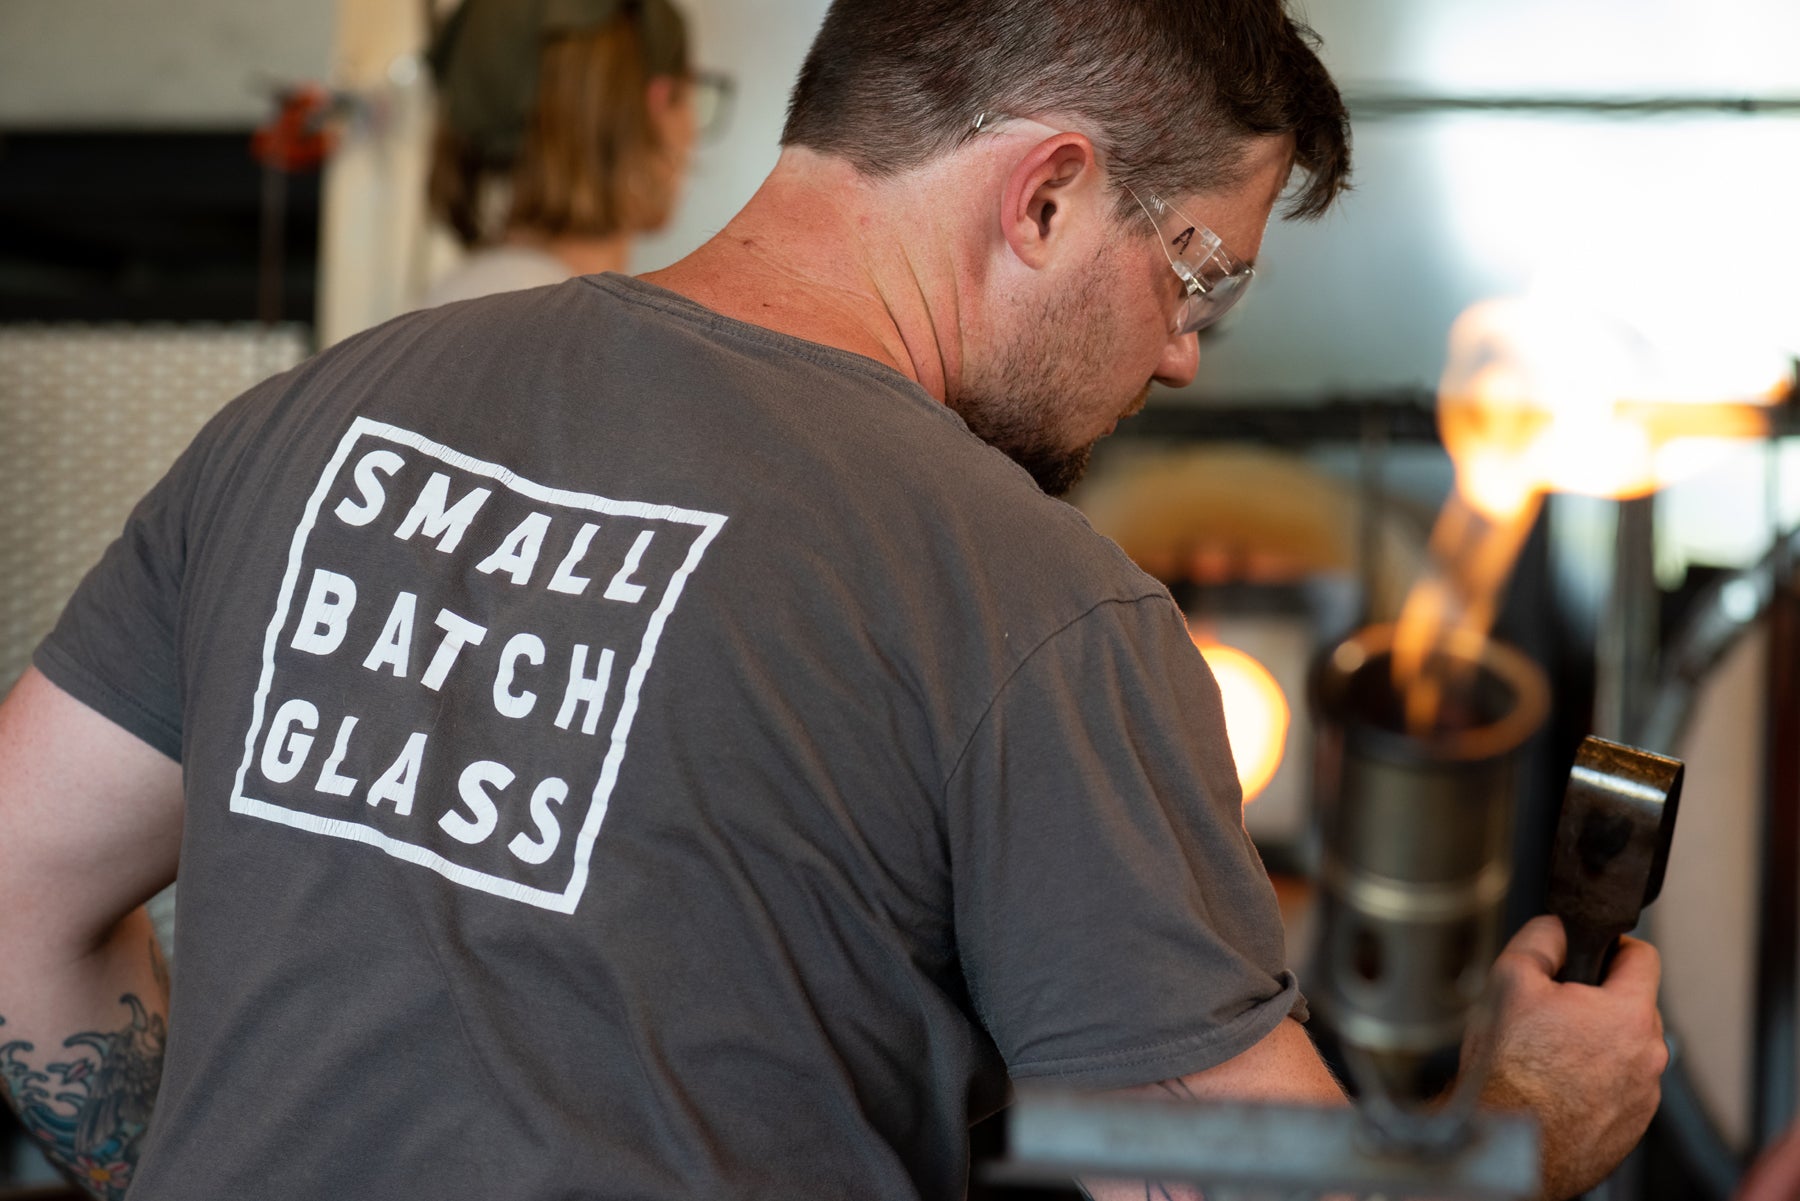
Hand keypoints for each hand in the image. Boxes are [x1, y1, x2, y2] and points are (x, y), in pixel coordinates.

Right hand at [1464, 915, 1667, 1199]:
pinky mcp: (1631, 1127)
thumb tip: (1556, 927)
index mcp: (1629, 1014)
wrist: (1509, 1142)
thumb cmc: (1510, 1070)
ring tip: (1550, 1054)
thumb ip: (1541, 940)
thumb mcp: (1511, 980)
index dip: (1611, 945)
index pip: (1643, 956)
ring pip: (1626, 1049)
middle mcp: (1649, 1057)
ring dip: (1598, 1043)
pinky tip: (1557, 1085)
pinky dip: (1595, 1081)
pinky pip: (1620, 1087)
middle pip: (1634, 1005)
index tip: (1588, 955)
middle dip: (1598, 1000)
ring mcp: (1644, 1097)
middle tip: (1554, 1010)